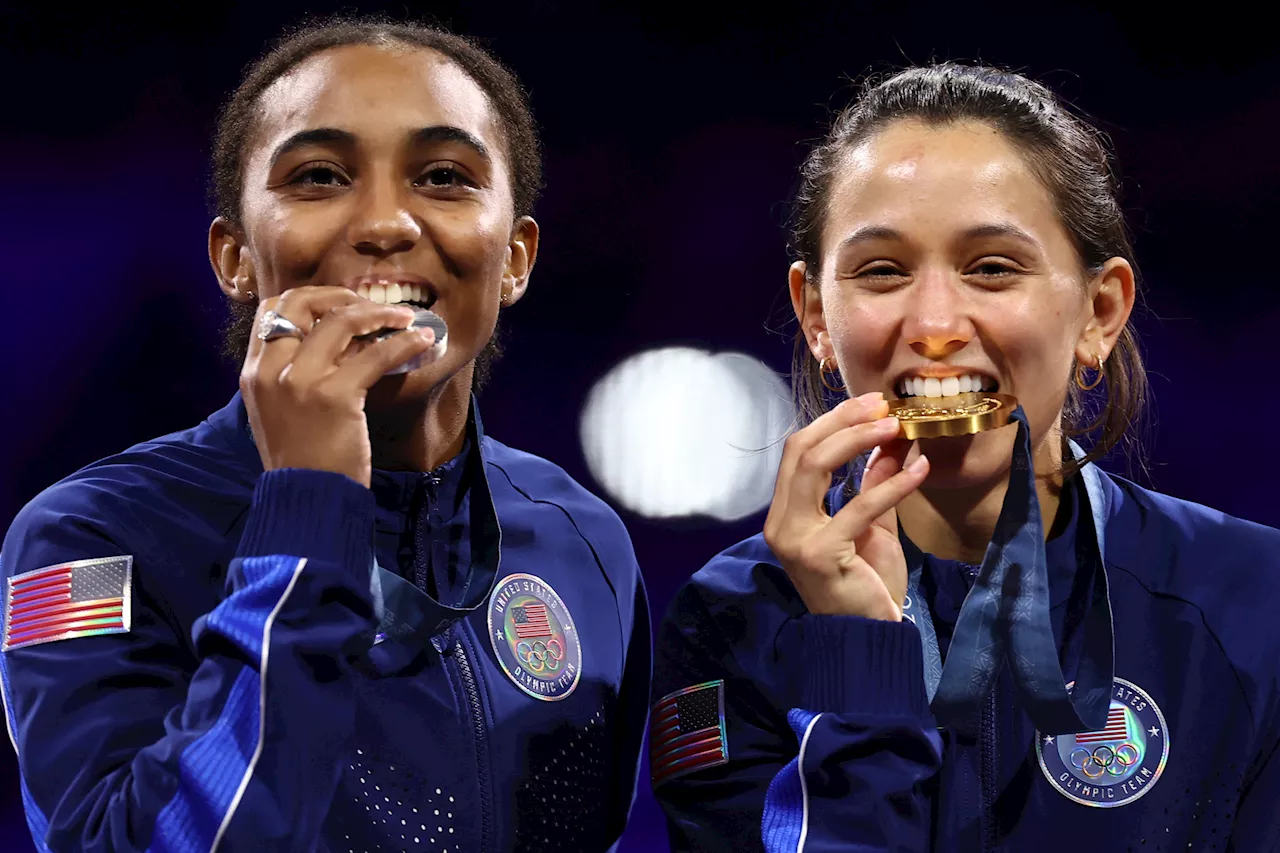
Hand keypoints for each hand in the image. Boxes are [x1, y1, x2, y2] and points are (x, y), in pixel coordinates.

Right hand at [241, 286, 435, 487]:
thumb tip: (339, 342)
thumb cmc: (302, 460)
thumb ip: (295, 375)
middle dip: (340, 295)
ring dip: (379, 313)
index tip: (339, 306)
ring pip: (341, 321)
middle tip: (370, 306)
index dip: (310, 299)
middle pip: (301, 303)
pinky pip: (375, 355)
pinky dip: (404, 342)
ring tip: (406, 319)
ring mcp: (301, 381)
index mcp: (254, 373)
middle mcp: (271, 370)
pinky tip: (421, 341)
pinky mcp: (334, 396)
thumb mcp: (281, 411)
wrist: (307, 499)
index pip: (273, 311)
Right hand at [762, 391, 929, 619]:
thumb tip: (891, 439)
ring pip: (815, 467)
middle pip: (801, 451)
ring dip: (858, 439)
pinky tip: (919, 469)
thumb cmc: (866, 585)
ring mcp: (795, 539)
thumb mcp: (871, 525)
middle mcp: (781, 524)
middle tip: (881, 405)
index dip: (831, 422)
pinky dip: (892, 484)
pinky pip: (859, 506)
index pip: (797, 453)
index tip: (868, 403)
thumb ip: (873, 484)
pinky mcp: (820, 555)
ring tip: (895, 426)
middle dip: (842, 421)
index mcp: (785, 515)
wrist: (867, 638)